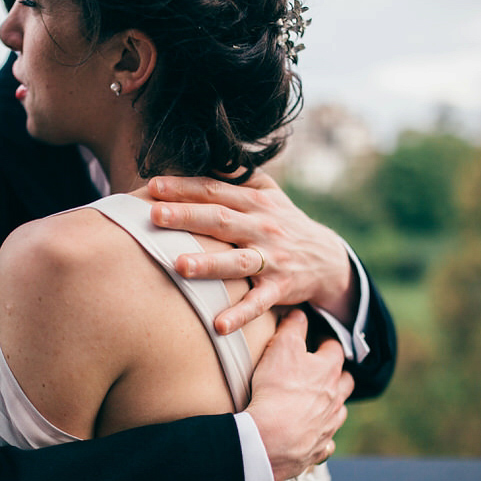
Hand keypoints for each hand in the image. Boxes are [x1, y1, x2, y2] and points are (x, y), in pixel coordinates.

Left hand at [149, 170, 355, 334]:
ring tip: (179, 267)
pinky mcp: (281, 288)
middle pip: (221, 220)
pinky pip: (259, 303)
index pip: (215, 191)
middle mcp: (262, 227)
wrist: (327, 258)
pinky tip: (218, 326)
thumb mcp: (268, 194)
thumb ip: (238, 177)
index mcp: (255, 202)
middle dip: (187, 217)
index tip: (152, 187)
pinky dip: (240, 314)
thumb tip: (204, 154)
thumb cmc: (284, 223)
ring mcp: (272, 259)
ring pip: (238, 261)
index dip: (184, 188)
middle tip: (154, 216)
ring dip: (209, 265)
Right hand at [245, 310, 351, 480]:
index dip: (326, 341)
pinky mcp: (317, 449)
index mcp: (328, 370)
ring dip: (332, 406)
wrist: (271, 438)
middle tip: (322, 371)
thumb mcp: (281, 347)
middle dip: (337, 374)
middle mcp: (335, 398)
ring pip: (339, 412)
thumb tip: (299, 314)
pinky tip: (310, 436)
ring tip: (317, 404)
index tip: (317, 339)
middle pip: (345, 382)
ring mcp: (329, 425)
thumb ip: (292, 327)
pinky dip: (321, 437)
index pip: (335, 349)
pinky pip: (326, 443)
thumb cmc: (277, 389)